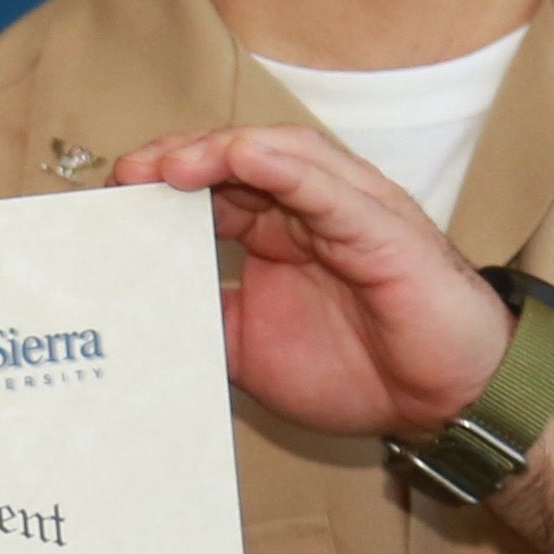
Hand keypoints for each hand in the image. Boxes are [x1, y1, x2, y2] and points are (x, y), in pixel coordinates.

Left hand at [110, 126, 510, 442]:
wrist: (445, 402)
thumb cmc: (362, 372)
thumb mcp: (250, 350)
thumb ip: (203, 319)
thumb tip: (132, 311)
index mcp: (278, 235)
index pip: (211, 190)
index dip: (159, 188)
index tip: (109, 200)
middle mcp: (308, 211)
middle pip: (234, 161)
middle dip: (175, 161)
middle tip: (124, 176)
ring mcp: (346, 211)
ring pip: (276, 157)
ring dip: (217, 151)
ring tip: (167, 164)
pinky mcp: (382, 225)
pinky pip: (327, 184)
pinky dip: (281, 165)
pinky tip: (239, 157)